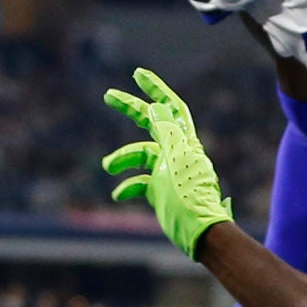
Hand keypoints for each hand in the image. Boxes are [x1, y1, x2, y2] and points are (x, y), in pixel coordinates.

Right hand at [104, 67, 233, 257]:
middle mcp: (176, 152)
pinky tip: (118, 194)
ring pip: (139, 155)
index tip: (137, 74)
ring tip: (108, 167)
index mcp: (183, 141)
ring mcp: (167, 171)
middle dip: (130, 108)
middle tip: (108, 95)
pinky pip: (139, 182)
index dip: (156, 89)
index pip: (170, 107)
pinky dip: (127, 185)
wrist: (198, 232)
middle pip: (150, 122)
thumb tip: (154, 107)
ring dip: (121, 158)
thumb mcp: (175, 160)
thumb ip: (165, 133)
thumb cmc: (188, 196)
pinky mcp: (161, 190)